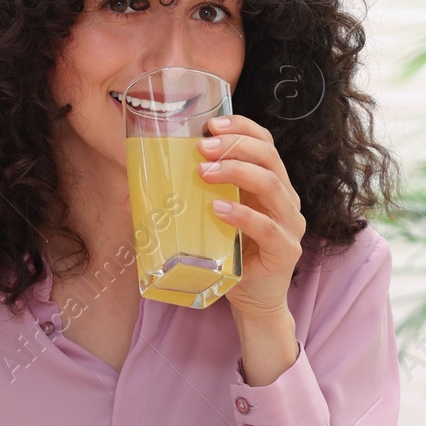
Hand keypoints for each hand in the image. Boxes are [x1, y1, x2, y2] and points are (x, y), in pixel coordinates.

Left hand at [197, 115, 306, 320]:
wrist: (253, 301)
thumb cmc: (230, 256)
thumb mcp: (211, 220)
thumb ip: (190, 201)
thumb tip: (134, 195)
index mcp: (272, 185)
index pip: (265, 144)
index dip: (242, 128)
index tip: (211, 124)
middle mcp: (286, 199)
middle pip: (270, 158)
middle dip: (235, 146)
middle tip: (202, 148)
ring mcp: (290, 224)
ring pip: (272, 186)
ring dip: (236, 172)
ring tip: (203, 174)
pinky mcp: (286, 250)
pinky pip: (267, 227)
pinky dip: (242, 215)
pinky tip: (218, 209)